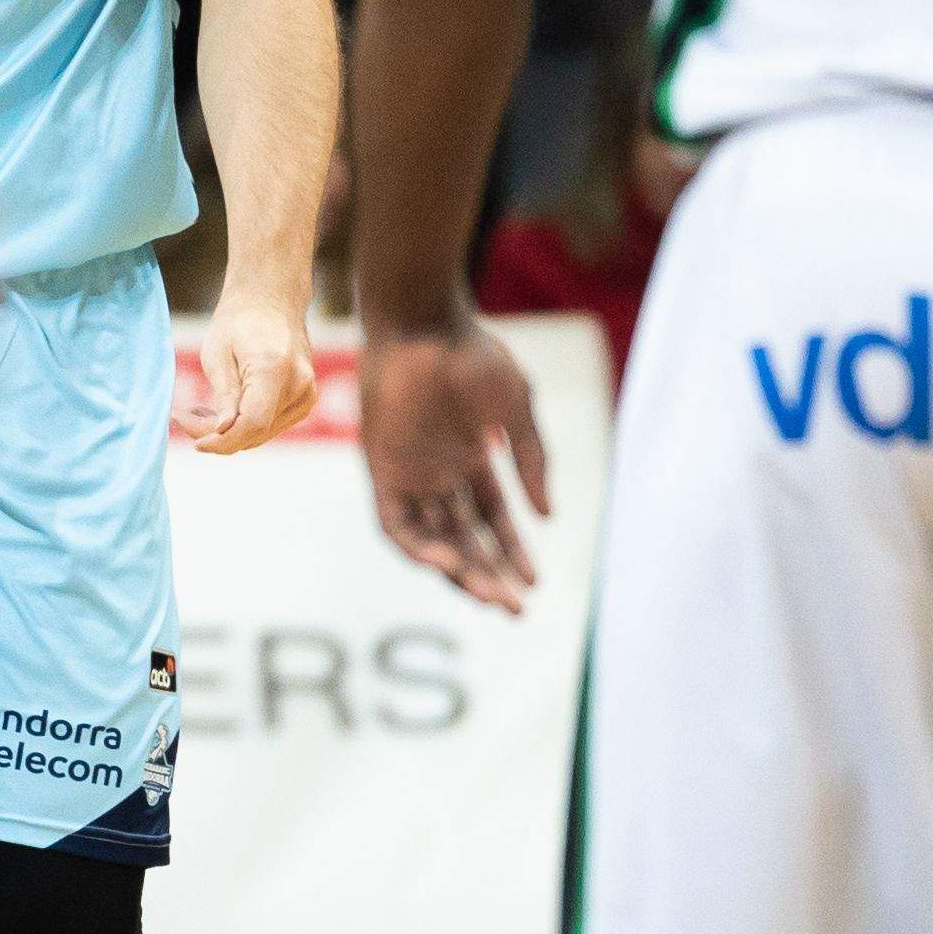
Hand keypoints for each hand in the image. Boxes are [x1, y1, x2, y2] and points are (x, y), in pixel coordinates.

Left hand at [187, 290, 319, 453]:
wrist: (270, 300)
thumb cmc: (238, 321)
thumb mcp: (217, 353)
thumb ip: (223, 394)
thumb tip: (222, 431)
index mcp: (275, 368)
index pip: (253, 423)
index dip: (223, 441)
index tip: (195, 443)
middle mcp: (298, 385)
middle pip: (256, 431)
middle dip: (217, 435)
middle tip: (182, 418)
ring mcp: (306, 394)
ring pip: (262, 433)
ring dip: (228, 432)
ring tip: (196, 411)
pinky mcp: (304, 400)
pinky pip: (270, 425)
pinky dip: (244, 425)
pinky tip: (220, 412)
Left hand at [361, 316, 547, 612]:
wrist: (424, 323)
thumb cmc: (473, 356)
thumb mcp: (517, 411)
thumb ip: (532, 462)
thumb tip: (549, 517)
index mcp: (470, 459)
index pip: (492, 520)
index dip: (512, 552)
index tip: (535, 584)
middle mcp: (438, 473)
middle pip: (465, 539)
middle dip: (491, 575)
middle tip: (515, 609)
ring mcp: (409, 474)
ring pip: (432, 540)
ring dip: (460, 571)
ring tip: (489, 596)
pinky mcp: (383, 470)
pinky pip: (395, 524)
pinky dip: (418, 549)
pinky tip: (447, 565)